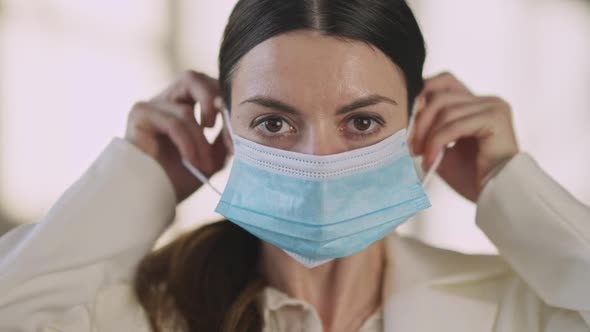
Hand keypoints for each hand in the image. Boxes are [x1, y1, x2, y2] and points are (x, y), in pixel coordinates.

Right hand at [125, 70, 228, 202]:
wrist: (153, 199)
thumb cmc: (180, 179)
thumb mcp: (212, 156)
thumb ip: (223, 136)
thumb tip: (237, 122)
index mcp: (184, 103)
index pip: (207, 85)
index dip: (223, 100)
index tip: (236, 130)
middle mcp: (165, 100)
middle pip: (191, 78)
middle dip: (211, 100)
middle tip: (217, 127)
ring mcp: (150, 106)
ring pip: (184, 110)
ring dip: (200, 141)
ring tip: (205, 164)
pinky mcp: (139, 116)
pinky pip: (172, 123)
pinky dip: (187, 143)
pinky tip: (192, 161)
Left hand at [408, 72, 518, 201]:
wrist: (497, 197)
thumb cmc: (472, 178)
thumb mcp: (442, 149)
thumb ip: (428, 131)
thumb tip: (405, 118)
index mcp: (475, 105)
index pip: (443, 82)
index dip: (421, 96)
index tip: (406, 125)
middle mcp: (486, 101)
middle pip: (440, 95)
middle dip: (419, 121)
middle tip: (410, 146)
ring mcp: (493, 107)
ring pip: (445, 110)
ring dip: (426, 135)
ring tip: (421, 157)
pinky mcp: (495, 118)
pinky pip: (454, 125)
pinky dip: (436, 142)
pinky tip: (430, 160)